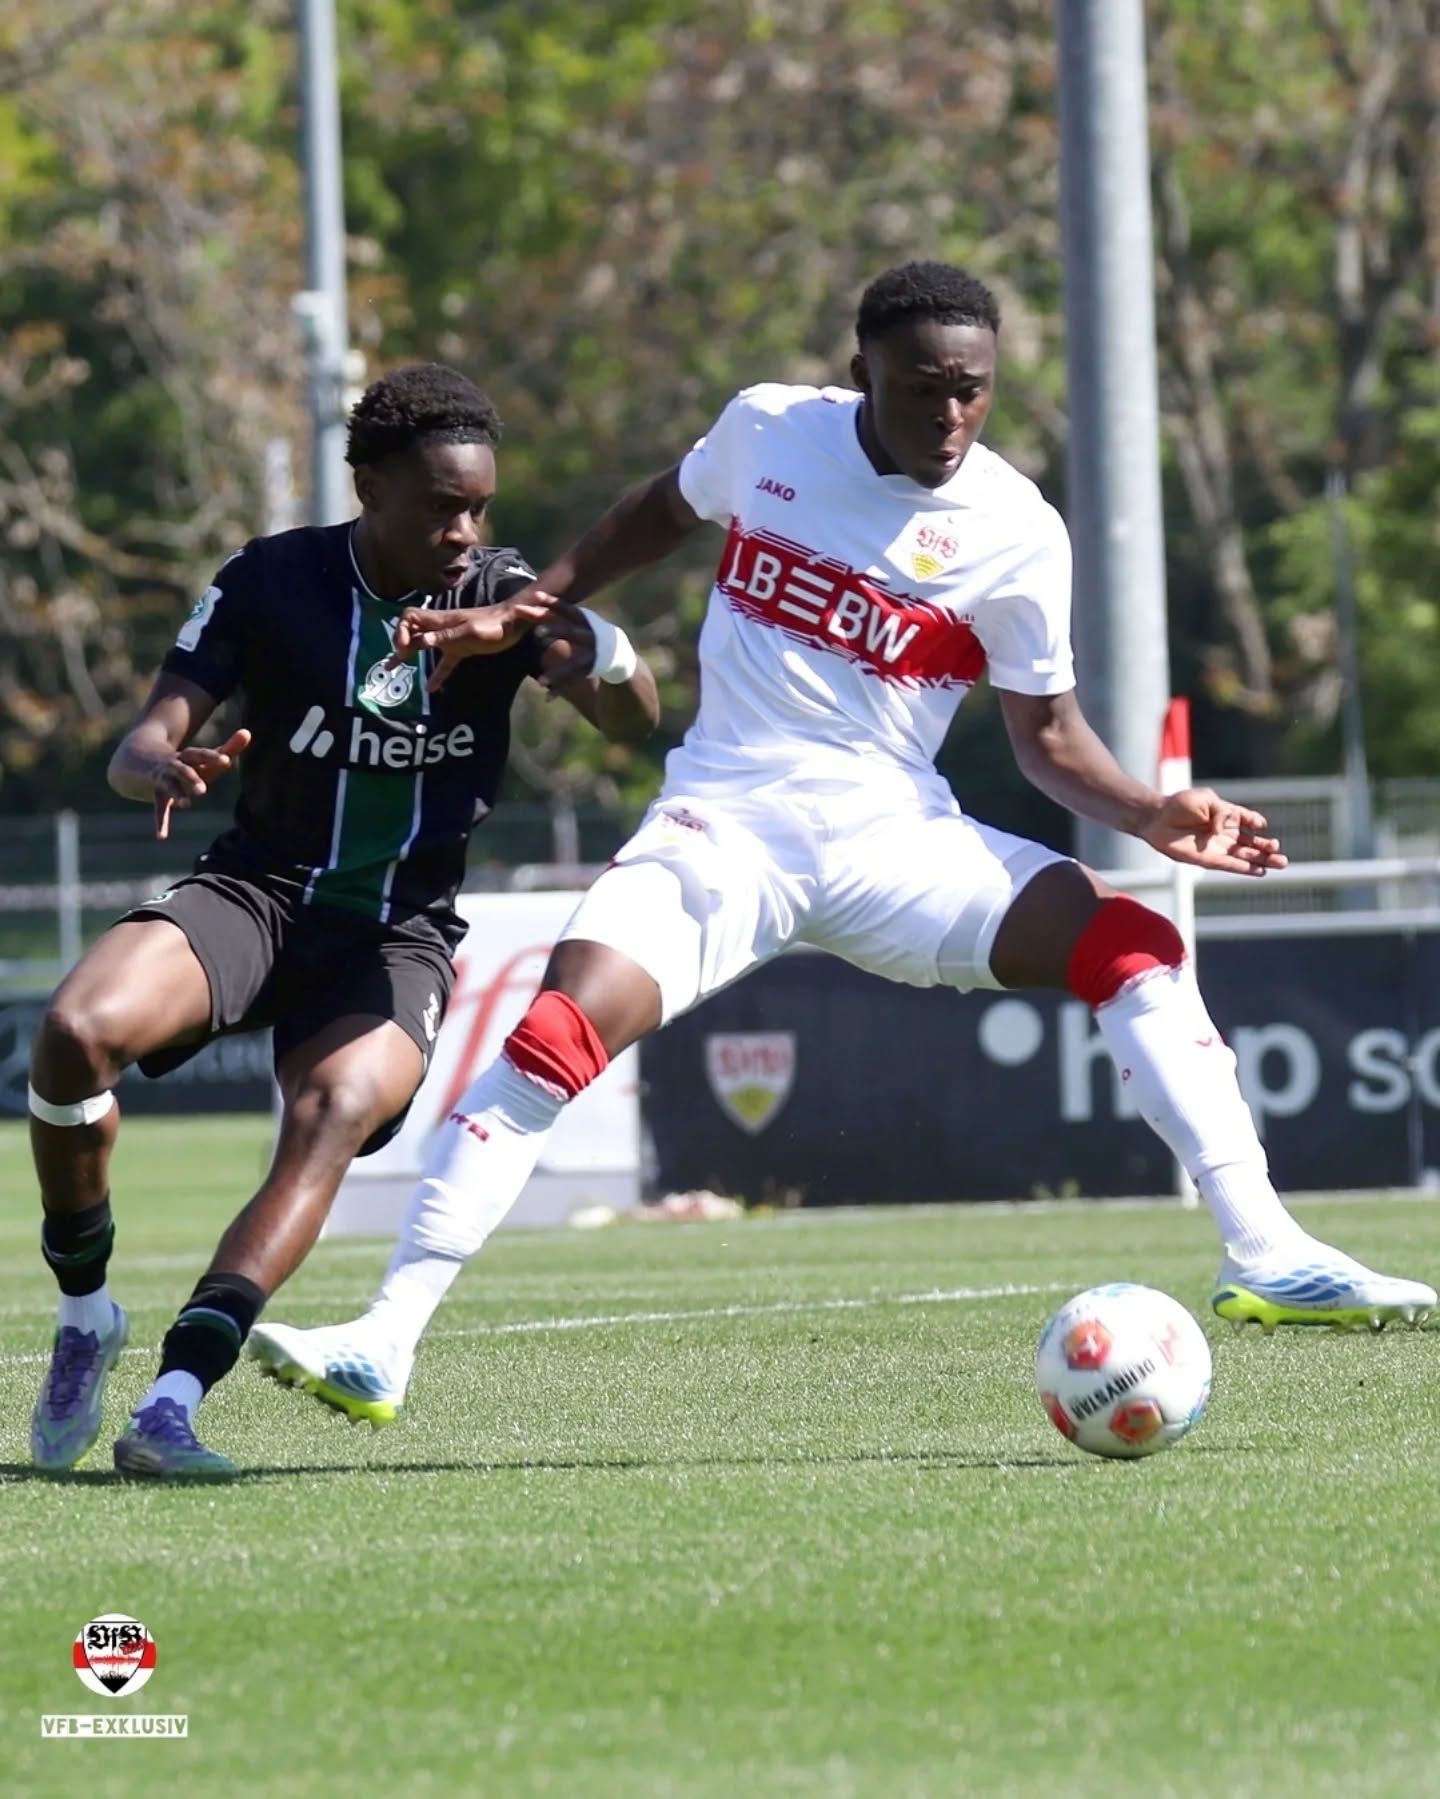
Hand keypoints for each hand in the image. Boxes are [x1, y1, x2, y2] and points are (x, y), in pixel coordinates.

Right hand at [152, 728, 250, 840]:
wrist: (140, 759)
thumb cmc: (185, 762)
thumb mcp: (205, 757)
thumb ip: (229, 747)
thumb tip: (248, 732)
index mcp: (190, 757)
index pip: (202, 754)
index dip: (213, 757)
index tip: (227, 761)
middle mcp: (175, 765)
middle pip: (183, 768)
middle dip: (192, 776)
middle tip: (203, 789)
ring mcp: (164, 779)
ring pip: (170, 785)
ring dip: (177, 793)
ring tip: (187, 804)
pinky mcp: (156, 794)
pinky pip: (159, 808)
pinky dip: (161, 822)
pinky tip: (162, 837)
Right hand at [391, 590, 558, 691]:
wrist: (513, 624)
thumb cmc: (493, 625)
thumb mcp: (469, 632)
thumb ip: (446, 636)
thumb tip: (422, 641)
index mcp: (440, 620)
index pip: (410, 618)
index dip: (401, 631)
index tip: (404, 648)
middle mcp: (441, 628)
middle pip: (412, 631)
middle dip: (400, 642)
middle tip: (397, 660)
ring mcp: (450, 639)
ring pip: (423, 645)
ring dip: (407, 655)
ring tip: (392, 668)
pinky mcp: (461, 650)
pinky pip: (443, 663)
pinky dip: (436, 674)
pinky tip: (429, 689)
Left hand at [531, 600, 597, 691]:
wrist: (618, 651)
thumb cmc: (590, 631)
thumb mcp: (579, 620)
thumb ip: (557, 613)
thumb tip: (533, 596)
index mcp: (585, 621)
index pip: (568, 609)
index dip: (553, 603)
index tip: (536, 596)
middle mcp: (590, 637)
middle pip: (571, 633)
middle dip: (555, 631)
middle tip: (536, 632)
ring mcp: (592, 655)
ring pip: (573, 665)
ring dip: (558, 673)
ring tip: (541, 682)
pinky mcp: (590, 670)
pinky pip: (574, 681)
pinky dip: (560, 689)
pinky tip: (547, 698)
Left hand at [1138, 787, 1287, 876]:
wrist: (1156, 817)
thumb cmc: (1179, 804)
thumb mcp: (1206, 800)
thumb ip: (1223, 813)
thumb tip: (1228, 830)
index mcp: (1226, 816)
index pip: (1248, 821)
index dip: (1256, 823)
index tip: (1261, 824)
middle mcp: (1224, 834)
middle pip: (1251, 844)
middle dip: (1267, 849)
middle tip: (1281, 854)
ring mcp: (1216, 847)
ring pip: (1244, 857)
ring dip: (1261, 861)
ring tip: (1281, 864)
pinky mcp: (1206, 859)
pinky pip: (1229, 865)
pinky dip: (1244, 869)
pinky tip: (1258, 872)